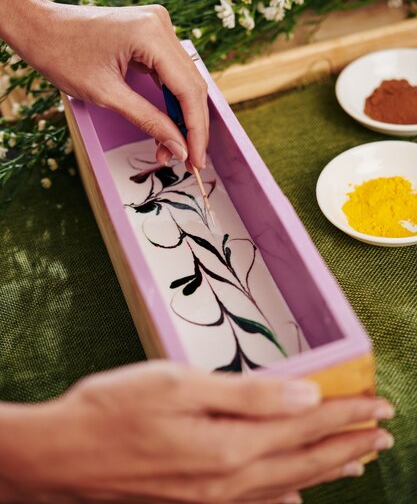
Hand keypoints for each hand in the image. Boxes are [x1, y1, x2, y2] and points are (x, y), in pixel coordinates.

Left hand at [0, 0, 208, 168]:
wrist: (38, 26)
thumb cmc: (62, 55)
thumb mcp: (106, 94)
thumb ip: (148, 120)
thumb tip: (178, 148)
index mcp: (151, 33)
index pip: (189, 89)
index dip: (196, 129)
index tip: (196, 160)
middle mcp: (161, 24)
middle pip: (192, 85)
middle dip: (191, 126)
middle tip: (188, 161)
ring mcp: (158, 27)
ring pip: (184, 80)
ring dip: (181, 116)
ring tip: (172, 148)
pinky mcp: (151, 34)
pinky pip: (171, 72)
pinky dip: (170, 100)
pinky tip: (168, 124)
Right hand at [4, 362, 393, 503]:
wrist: (62, 457)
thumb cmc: (115, 410)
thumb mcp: (180, 383)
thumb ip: (248, 393)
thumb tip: (307, 395)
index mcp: (232, 443)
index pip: (306, 425)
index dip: (346, 413)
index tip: (380, 404)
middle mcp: (230, 480)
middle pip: (306, 459)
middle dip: (348, 443)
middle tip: (383, 432)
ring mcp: (213, 497)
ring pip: (288, 483)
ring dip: (327, 469)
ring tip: (357, 460)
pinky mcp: (196, 502)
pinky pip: (257, 503)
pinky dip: (288, 495)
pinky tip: (297, 497)